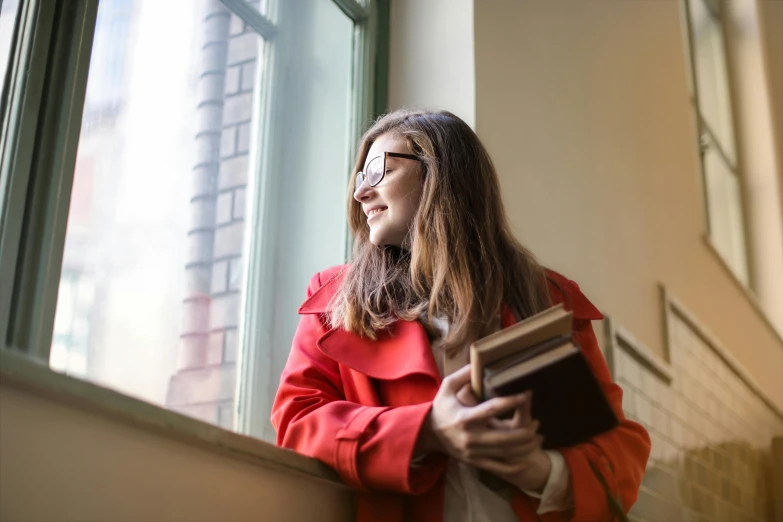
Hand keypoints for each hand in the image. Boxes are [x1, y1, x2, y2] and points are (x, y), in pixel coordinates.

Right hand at [418, 365, 543, 471]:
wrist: (428, 434)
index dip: (511, 402)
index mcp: (464, 417)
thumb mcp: (447, 387)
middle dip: (525, 432)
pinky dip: (514, 467)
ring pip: (504, 453)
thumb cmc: (441, 407)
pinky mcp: (474, 462)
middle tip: (538, 423)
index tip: (527, 394)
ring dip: (524, 447)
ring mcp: (472, 452)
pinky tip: (526, 460)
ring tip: (538, 437)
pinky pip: (497, 468)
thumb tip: (480, 362)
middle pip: (504, 438)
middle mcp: (470, 437)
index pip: (491, 409)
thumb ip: (464, 375)